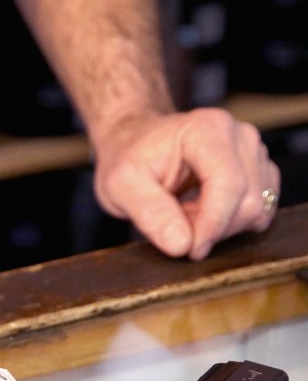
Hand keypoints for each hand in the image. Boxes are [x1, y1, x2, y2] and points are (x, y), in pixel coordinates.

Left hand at [92, 108, 280, 260]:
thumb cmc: (127, 158)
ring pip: (258, 209)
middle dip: (213, 228)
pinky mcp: (259, 171)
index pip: (228, 184)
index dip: (212, 224)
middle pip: (248, 200)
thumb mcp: (121, 184)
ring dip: (221, 227)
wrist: (133, 143)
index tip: (190, 250)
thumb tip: (182, 245)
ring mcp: (254, 153)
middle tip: (175, 226)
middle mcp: (240, 136)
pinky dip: (230, 223)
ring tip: (184, 215)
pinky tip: (200, 214)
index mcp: (208, 130)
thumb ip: (150, 212)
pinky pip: (259, 210)